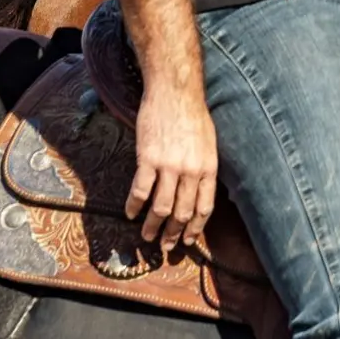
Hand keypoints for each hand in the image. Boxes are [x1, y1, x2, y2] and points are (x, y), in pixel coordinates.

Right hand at [127, 83, 216, 252]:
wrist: (175, 93)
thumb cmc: (193, 116)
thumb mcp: (209, 144)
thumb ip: (204, 169)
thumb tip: (198, 192)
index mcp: (209, 168)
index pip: (204, 208)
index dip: (195, 228)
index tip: (188, 240)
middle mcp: (191, 171)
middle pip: (182, 212)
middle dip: (174, 234)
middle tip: (166, 246)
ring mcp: (169, 166)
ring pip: (161, 207)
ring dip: (152, 226)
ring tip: (146, 237)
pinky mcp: (148, 160)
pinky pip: (140, 191)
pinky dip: (134, 206)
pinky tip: (130, 213)